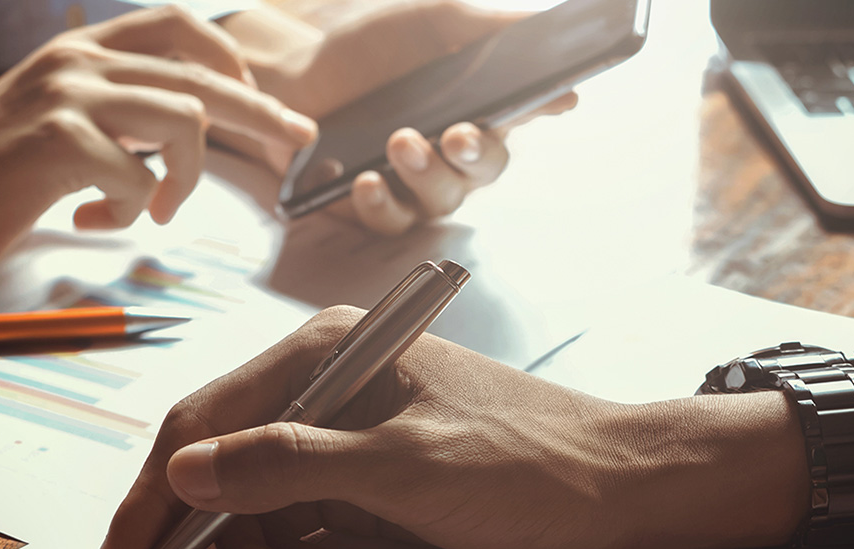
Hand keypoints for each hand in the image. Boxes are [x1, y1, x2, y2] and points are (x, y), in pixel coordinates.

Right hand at [0, 6, 316, 274]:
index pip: (182, 27)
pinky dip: (129, 212)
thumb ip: (115, 113)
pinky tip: (92, 222)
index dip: (234, 64)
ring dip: (186, 178)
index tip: (259, 106)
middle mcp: (80, 60)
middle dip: (262, 114)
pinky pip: (139, 178)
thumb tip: (182, 132)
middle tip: (297, 144)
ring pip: (186, 118)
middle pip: (204, 73)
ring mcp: (70, 96)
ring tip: (155, 213)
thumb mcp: (60, 122)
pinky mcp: (58, 141)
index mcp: (83, 50)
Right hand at [93, 307, 828, 548]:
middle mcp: (326, 380)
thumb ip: (288, 468)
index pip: (203, 420)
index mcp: (325, 352)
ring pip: (255, 496)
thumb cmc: (530, 467)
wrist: (628, 493)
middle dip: (202, 538)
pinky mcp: (374, 471)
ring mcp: (349, 427)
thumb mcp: (402, 470)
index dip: (153, 495)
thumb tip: (187, 473)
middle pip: (220, 459)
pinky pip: (299, 515)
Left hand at [224, 0, 578, 234]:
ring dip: (425, 174)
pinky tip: (365, 180)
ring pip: (441, 200)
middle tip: (456, 134)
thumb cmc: (372, 48)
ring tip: (399, 141)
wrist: (297, 71)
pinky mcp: (374, 206)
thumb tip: (545, 26)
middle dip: (475, 154)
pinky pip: (389, 221)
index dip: (545, 107)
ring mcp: (415, 185)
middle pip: (486, 170)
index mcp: (478, 107)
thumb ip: (487, 27)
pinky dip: (381, 203)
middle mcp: (454, 154)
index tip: (556, 99)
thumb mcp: (432, 22)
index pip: (524, 112)